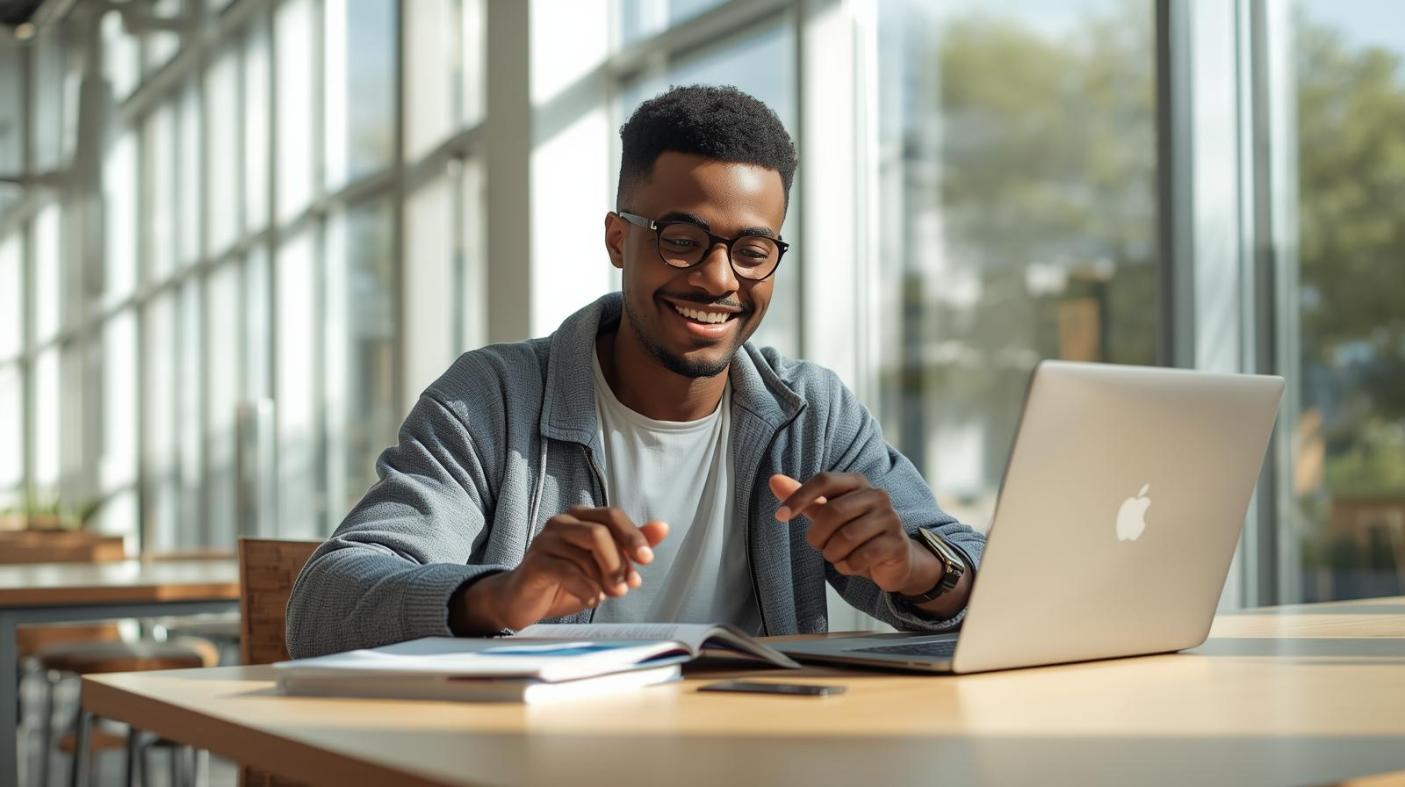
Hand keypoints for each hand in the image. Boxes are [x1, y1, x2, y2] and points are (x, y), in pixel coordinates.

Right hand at [452, 507, 667, 633]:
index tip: (647, 560)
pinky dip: (585, 588)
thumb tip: (662, 528)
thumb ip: (629, 547)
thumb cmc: (566, 579)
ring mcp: (545, 540)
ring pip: (585, 552)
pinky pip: (567, 570)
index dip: (633, 536)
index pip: (612, 515)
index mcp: (581, 517)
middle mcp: (562, 522)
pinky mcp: (535, 562)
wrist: (525, 600)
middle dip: (618, 562)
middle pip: (600, 532)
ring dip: (604, 579)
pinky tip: (591, 600)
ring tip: (608, 596)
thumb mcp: (603, 565)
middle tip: (625, 587)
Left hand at [770, 473, 929, 594]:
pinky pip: (860, 558)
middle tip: (819, 546)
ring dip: (832, 554)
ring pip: (846, 537)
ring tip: (837, 555)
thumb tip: (773, 480)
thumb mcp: (827, 515)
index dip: (799, 497)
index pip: (824, 480)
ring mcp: (890, 518)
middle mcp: (877, 495)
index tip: (780, 516)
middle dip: (817, 536)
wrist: (894, 559)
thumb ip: (804, 499)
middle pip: (832, 512)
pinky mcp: (897, 543)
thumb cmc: (856, 533)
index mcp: (857, 483)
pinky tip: (851, 564)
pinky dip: (847, 566)